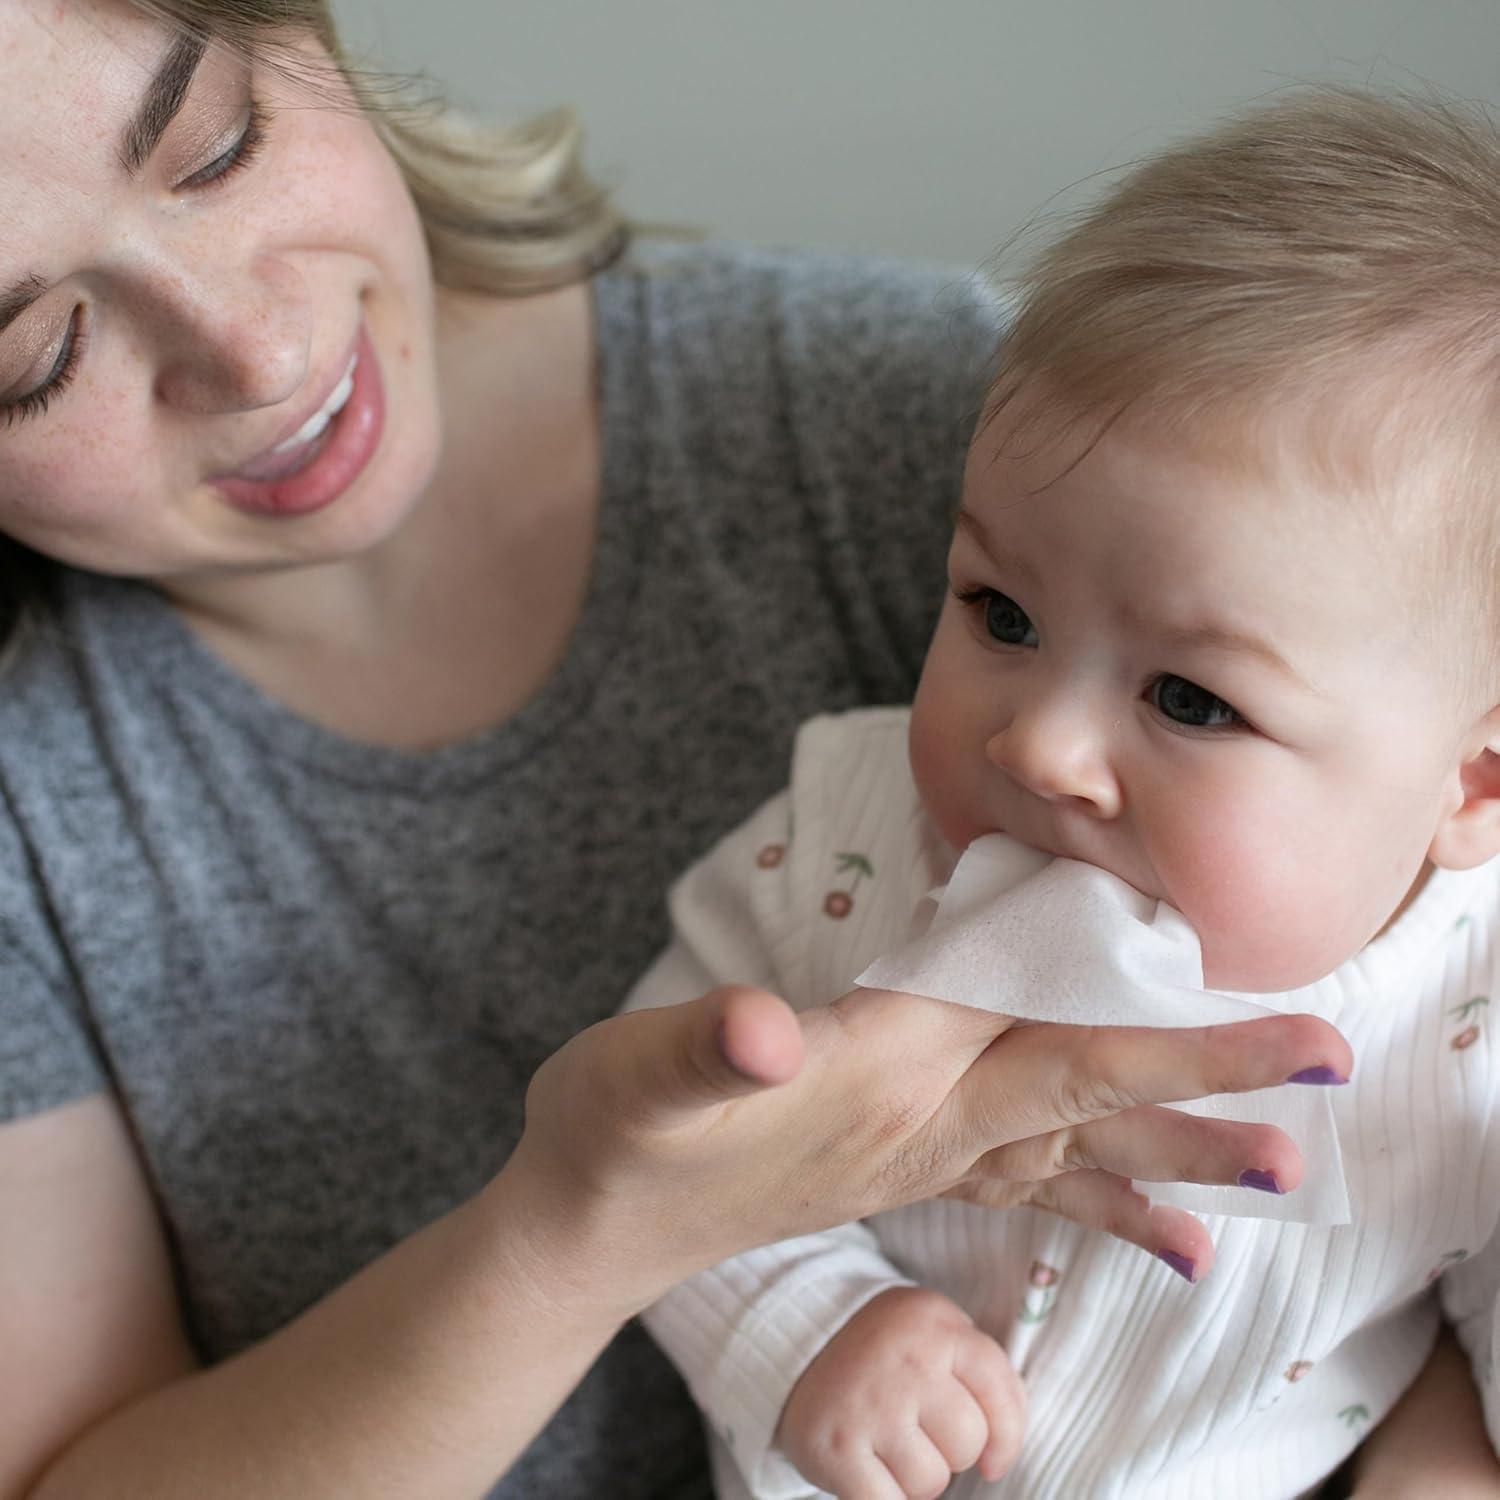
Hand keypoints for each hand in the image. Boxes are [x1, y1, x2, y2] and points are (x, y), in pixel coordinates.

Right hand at [506, 983, 1351, 1317]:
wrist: (591, 1225)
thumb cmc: (610, 1132)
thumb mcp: (634, 1076)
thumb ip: (703, 1051)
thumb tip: (764, 1032)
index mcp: (880, 1075)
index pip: (1041, 1033)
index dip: (1153, 1017)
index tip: (1258, 1001)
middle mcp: (923, 1124)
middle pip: (1090, 1092)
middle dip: (1210, 1077)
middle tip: (1327, 1063)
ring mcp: (919, 1157)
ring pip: (1078, 1151)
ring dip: (1182, 1153)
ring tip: (1283, 1171)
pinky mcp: (904, 1171)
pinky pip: (1033, 1189)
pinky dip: (1108, 1209)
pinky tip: (1172, 1244)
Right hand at [776, 1286, 1023, 1498]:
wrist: (796, 1350)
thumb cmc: (886, 1356)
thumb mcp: (936, 1335)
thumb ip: (984, 1378)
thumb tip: (1000, 1455)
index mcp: (936, 1324)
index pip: (1001, 1394)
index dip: (1005, 1438)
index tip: (993, 1459)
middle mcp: (907, 1359)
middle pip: (967, 1444)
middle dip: (949, 1451)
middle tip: (915, 1430)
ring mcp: (869, 1403)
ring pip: (931, 1481)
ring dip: (914, 1476)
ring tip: (886, 1442)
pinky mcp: (836, 1447)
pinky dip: (882, 1496)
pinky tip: (866, 1465)